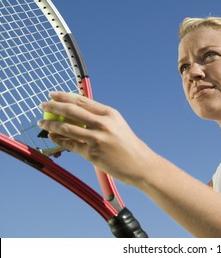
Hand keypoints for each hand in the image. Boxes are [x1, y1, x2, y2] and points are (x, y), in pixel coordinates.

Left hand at [38, 91, 152, 185]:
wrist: (140, 163)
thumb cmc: (128, 145)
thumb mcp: (117, 125)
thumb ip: (99, 118)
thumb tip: (77, 112)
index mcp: (110, 114)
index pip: (82, 100)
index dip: (64, 96)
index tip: (52, 94)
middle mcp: (103, 124)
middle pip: (71, 111)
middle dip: (53, 106)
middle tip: (43, 105)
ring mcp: (97, 139)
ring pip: (67, 128)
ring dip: (51, 124)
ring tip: (42, 123)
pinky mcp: (93, 153)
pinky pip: (71, 145)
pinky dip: (59, 140)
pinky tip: (52, 137)